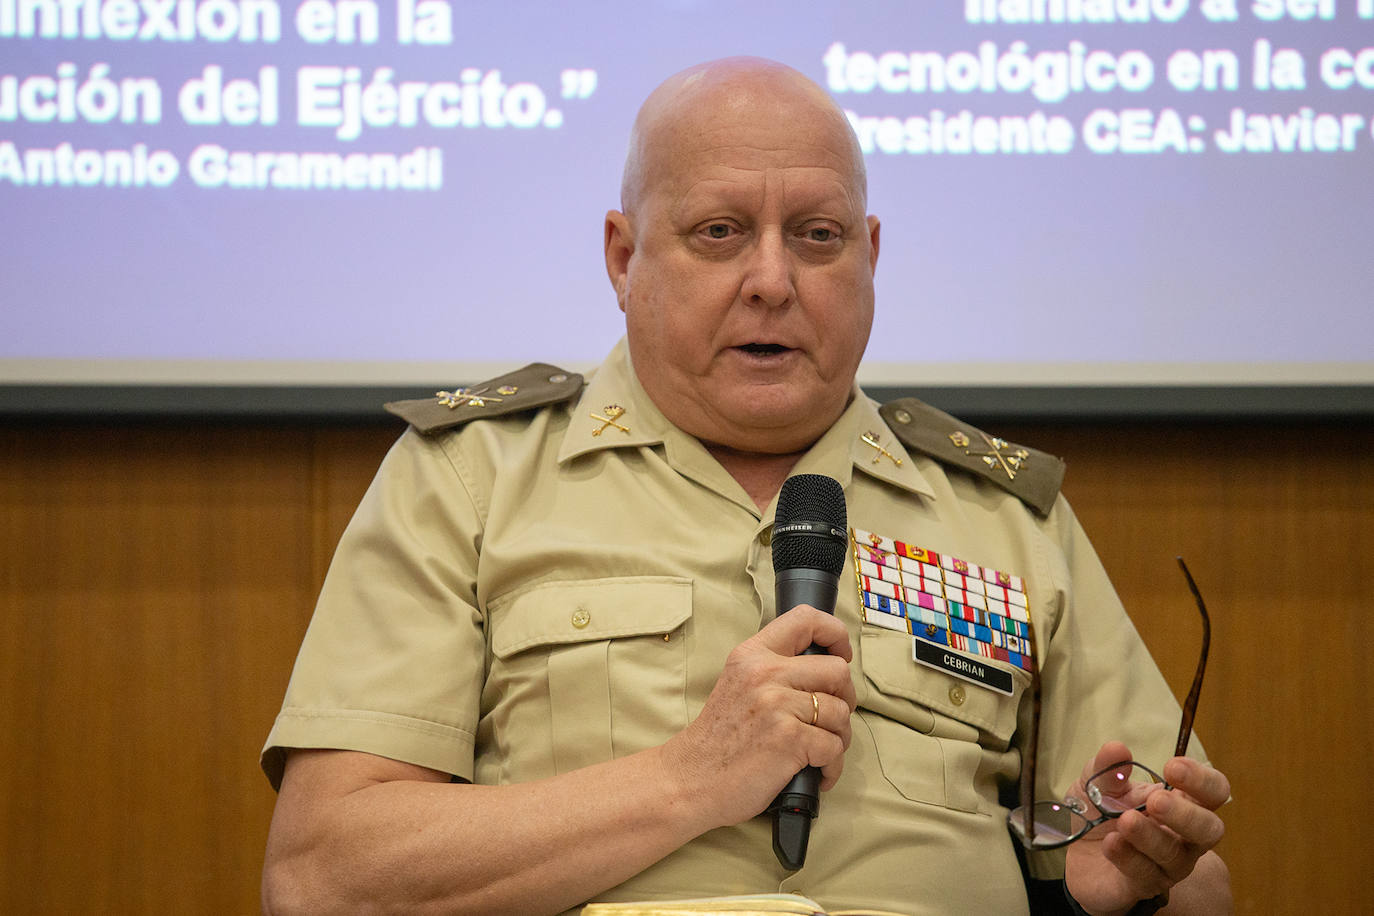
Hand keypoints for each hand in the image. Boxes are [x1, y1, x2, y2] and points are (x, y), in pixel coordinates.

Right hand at [659, 605, 855, 831]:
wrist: (690, 781)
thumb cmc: (718, 740)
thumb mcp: (738, 685)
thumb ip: (772, 671)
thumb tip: (824, 671)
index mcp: (752, 655)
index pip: (806, 619)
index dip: (835, 634)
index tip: (840, 654)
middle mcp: (765, 673)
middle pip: (838, 671)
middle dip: (844, 698)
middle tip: (829, 718)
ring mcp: (778, 705)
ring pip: (841, 712)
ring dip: (838, 737)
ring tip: (818, 751)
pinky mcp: (789, 739)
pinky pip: (834, 748)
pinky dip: (830, 767)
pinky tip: (814, 772)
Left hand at [1064, 741, 1229, 914]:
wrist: (1076, 855)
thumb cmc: (1100, 813)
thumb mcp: (1096, 784)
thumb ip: (1107, 768)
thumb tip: (1117, 748)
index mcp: (1181, 802)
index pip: (1213, 791)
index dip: (1202, 779)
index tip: (1173, 766)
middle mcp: (1184, 836)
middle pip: (1210, 829)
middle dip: (1185, 814)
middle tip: (1156, 801)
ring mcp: (1169, 865)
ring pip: (1176, 855)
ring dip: (1150, 836)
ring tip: (1125, 821)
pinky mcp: (1146, 886)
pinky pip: (1146, 875)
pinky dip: (1128, 857)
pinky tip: (1111, 843)